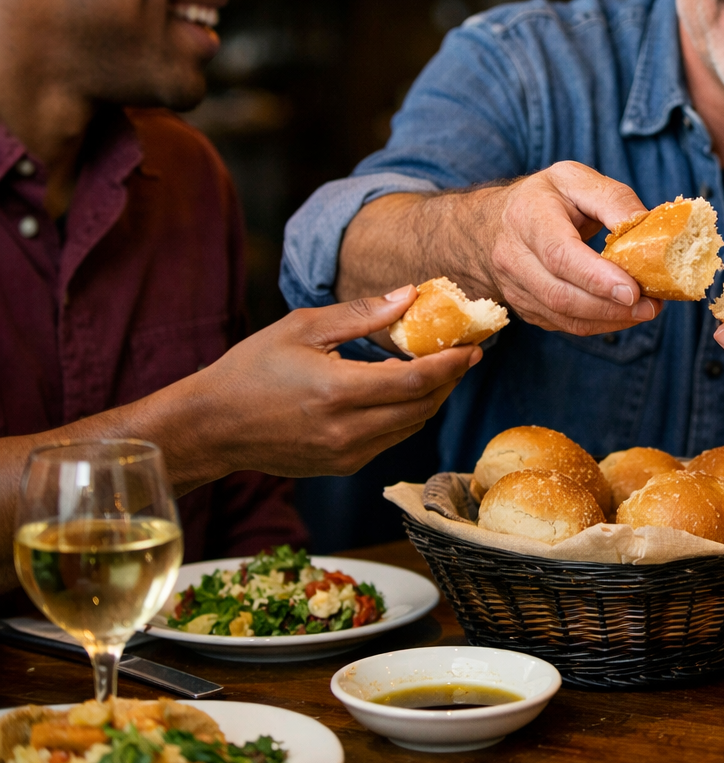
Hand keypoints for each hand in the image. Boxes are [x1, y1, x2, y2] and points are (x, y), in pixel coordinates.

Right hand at [179, 287, 480, 476]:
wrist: (211, 426)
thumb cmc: (251, 369)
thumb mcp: (302, 328)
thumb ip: (362, 314)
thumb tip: (410, 296)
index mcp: (337, 392)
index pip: (416, 382)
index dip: (451, 365)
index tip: (473, 346)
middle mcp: (347, 430)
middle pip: (423, 407)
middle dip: (450, 380)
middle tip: (464, 354)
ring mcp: (345, 454)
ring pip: (411, 427)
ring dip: (432, 399)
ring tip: (439, 369)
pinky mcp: (342, 466)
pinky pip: (391, 439)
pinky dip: (406, 416)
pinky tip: (401, 393)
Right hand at [482, 161, 658, 334]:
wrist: (492, 224)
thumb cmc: (542, 198)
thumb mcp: (575, 179)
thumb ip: (612, 199)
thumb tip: (646, 225)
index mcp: (527, 217)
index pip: (559, 255)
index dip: (596, 278)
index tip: (632, 290)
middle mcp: (513, 257)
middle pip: (561, 294)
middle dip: (610, 307)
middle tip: (651, 305)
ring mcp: (515, 288)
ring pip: (564, 316)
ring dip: (609, 320)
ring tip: (645, 310)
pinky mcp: (525, 308)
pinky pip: (564, 325)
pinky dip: (598, 324)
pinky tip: (623, 313)